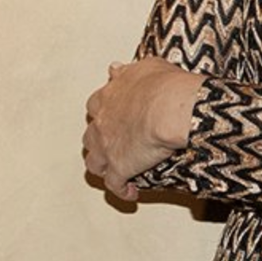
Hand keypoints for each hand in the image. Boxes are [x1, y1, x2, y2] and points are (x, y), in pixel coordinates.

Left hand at [83, 56, 200, 200]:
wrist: (171, 107)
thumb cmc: (165, 86)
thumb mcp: (147, 67)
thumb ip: (128, 71)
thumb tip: (116, 68)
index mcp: (107, 97)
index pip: (95, 107)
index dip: (103, 114)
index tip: (111, 117)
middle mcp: (101, 122)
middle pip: (90, 136)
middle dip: (98, 141)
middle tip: (111, 145)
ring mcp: (107, 147)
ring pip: (94, 162)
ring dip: (103, 167)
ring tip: (114, 172)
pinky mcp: (119, 168)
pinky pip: (114, 185)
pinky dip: (121, 190)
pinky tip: (130, 193)